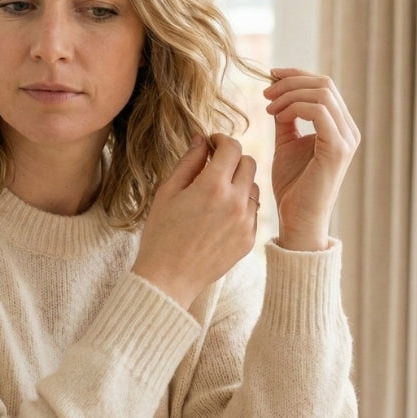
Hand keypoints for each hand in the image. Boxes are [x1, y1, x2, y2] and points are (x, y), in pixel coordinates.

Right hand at [132, 134, 259, 308]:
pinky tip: (221, 214)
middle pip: (249, 163)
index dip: (221, 140)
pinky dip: (242, 205)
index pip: (232, 147)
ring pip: (255, 186)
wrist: (169, 278)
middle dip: (232, 158)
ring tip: (218, 191)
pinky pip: (254, 211)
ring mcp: (246, 222)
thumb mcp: (167, 191)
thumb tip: (201, 139)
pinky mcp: (249, 239)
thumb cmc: (161, 233)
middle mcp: (235, 202)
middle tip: (214, 165)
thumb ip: (188, 162)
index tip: (211, 144)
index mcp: (212, 186)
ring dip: (240, 181)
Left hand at [263, 68, 359, 251]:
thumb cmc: (292, 186)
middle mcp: (349, 130)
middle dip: (290, 82)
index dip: (295, 75)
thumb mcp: (286, 143)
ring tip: (269, 108)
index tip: (269, 77)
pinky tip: (277, 117)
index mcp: (339, 126)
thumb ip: (286, 118)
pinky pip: (319, 111)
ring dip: (289, 94)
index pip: (323, 85)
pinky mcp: (337, 150)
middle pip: (324, 83)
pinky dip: (294, 107)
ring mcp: (346, 139)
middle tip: (265, 94)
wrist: (297, 220)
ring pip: (322, 92)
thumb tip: (276, 92)